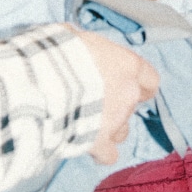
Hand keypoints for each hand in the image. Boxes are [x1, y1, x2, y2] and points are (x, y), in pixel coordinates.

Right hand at [70, 29, 160, 166]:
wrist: (42, 85)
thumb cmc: (58, 53)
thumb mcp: (70, 36)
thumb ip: (83, 46)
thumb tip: (76, 47)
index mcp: (126, 65)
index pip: (149, 78)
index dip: (138, 83)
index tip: (124, 83)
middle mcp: (128, 94)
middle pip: (132, 104)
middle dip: (116, 105)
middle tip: (94, 100)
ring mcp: (116, 121)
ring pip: (122, 131)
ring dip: (109, 128)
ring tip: (85, 123)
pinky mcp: (99, 143)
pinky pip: (108, 155)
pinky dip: (99, 152)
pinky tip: (85, 146)